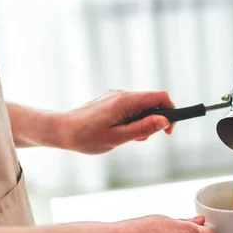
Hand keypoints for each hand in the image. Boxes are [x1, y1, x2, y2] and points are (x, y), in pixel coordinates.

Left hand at [55, 90, 175, 154]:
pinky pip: (129, 109)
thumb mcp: (118, 138)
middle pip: (152, 103)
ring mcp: (115, 96)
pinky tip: (117, 132)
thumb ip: (143, 129)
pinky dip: (131, 121)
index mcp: (126, 101)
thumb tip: (165, 121)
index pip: (160, 97)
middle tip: (138, 139)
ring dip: (141, 123)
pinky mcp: (110, 101)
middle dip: (153, 121)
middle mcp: (122, 94)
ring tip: (123, 138)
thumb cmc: (87, 137)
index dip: (171, 112)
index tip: (168, 131)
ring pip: (141, 107)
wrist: (61, 130)